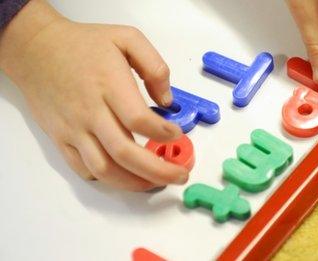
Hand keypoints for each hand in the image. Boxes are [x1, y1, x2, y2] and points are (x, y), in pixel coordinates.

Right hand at [0, 0, 188, 190]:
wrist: (36, 50)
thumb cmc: (84, 44)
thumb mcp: (127, 38)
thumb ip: (154, 66)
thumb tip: (167, 101)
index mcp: (109, 85)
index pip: (138, 120)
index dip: (162, 133)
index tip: (177, 134)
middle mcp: (91, 112)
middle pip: (125, 153)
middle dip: (158, 171)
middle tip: (180, 175)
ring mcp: (74, 129)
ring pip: (104, 169)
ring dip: (134, 182)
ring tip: (156, 182)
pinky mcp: (61, 139)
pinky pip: (84, 169)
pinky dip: (107, 179)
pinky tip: (125, 176)